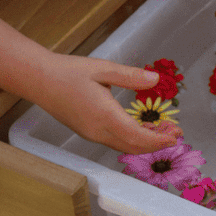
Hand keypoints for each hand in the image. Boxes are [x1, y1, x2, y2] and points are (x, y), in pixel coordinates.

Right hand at [31, 54, 182, 154]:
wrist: (39, 80)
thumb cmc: (70, 71)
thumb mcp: (104, 69)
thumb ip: (131, 76)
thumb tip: (156, 79)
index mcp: (104, 115)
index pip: (137, 137)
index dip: (159, 140)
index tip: (175, 135)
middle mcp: (98, 131)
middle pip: (133, 146)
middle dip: (156, 143)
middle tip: (175, 132)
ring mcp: (91, 134)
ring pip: (123, 146)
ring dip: (145, 142)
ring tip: (162, 130)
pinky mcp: (87, 132)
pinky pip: (114, 141)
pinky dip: (132, 139)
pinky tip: (140, 127)